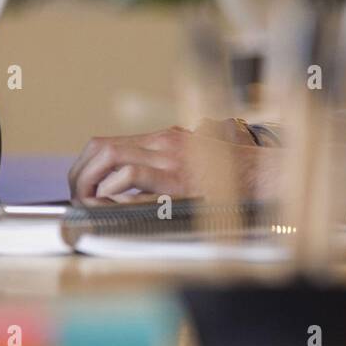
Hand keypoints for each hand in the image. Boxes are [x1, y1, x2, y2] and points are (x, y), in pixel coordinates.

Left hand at [69, 124, 279, 201]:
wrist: (264, 177)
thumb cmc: (233, 177)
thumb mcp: (196, 162)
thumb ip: (167, 168)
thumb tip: (130, 188)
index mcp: (166, 139)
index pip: (108, 143)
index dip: (86, 167)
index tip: (83, 188)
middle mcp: (165, 143)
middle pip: (100, 147)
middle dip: (81, 175)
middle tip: (81, 199)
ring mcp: (171, 158)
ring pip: (109, 156)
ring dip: (91, 183)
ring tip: (92, 204)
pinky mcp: (178, 178)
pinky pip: (131, 175)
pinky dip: (113, 192)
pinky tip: (114, 207)